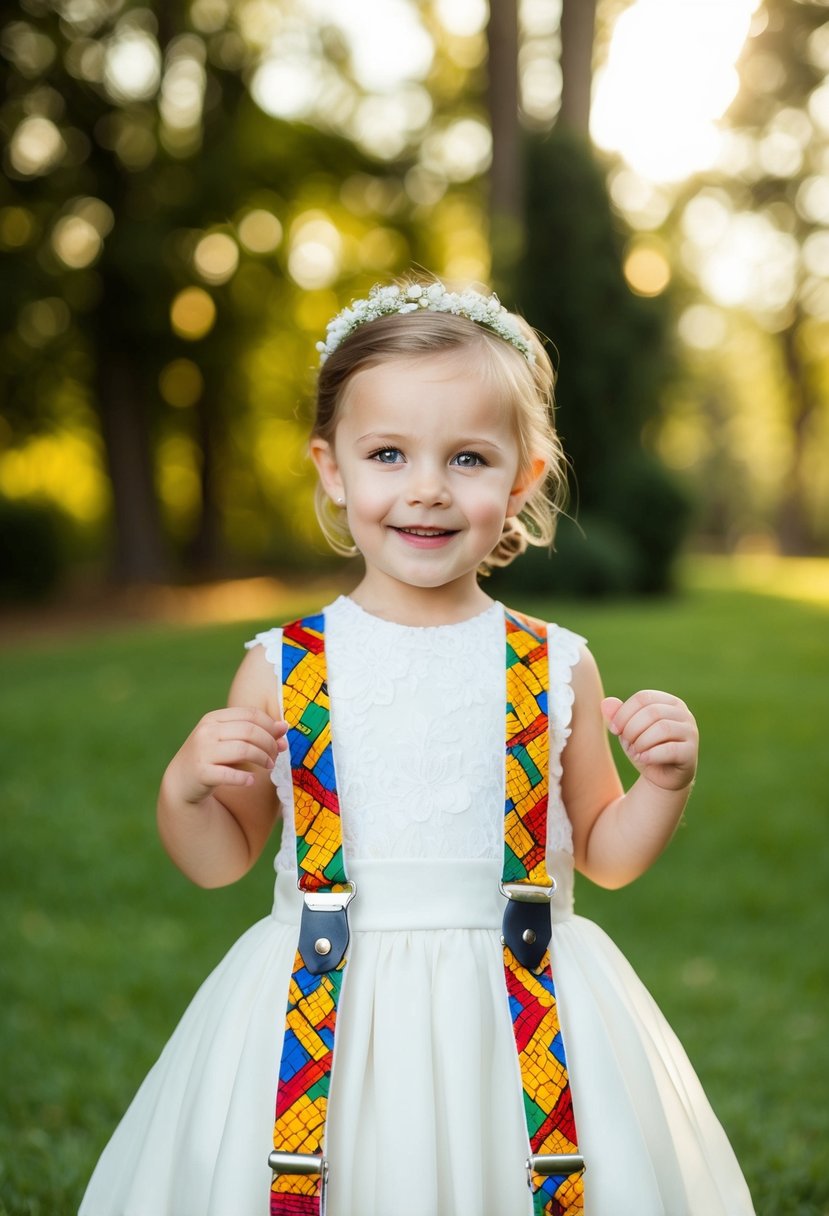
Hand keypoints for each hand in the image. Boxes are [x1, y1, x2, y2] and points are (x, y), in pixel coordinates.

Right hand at [167, 707, 287, 805]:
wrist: (181, 781)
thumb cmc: (212, 757)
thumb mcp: (230, 741)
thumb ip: (255, 732)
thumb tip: (284, 727)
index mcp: (214, 718)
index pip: (251, 714)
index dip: (270, 726)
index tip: (280, 739)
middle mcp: (206, 731)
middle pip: (250, 731)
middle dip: (269, 744)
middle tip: (275, 757)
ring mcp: (202, 751)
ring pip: (244, 750)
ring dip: (263, 759)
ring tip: (269, 766)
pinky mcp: (201, 773)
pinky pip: (230, 774)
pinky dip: (245, 778)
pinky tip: (251, 781)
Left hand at [601, 691, 697, 792]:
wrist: (661, 777)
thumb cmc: (644, 748)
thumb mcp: (627, 731)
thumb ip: (617, 715)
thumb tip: (605, 703)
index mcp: (668, 702)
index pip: (643, 697)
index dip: (623, 713)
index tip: (613, 730)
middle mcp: (683, 713)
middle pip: (652, 712)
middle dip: (632, 729)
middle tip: (627, 744)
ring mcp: (690, 732)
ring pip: (662, 728)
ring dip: (641, 742)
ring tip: (635, 752)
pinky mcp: (691, 752)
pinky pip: (670, 749)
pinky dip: (651, 755)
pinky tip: (642, 759)